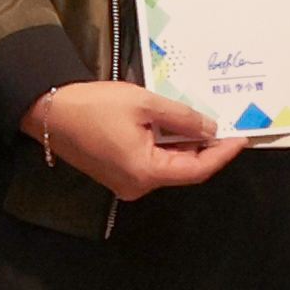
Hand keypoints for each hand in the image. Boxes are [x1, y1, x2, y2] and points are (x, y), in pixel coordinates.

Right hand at [26, 78, 238, 199]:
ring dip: (185, 147)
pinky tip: (174, 128)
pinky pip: (150, 164)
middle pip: (183, 171)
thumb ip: (183, 118)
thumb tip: (211, 128)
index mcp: (145, 172)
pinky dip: (166, 148)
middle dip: (205, 149)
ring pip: (167, 167)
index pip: (197, 170)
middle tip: (224, 125)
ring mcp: (125, 183)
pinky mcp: (116, 175)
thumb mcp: (144, 104)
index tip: (241, 137)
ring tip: (201, 123)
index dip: (222, 154)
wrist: (48, 110)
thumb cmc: (94, 105)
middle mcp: (137, 186)